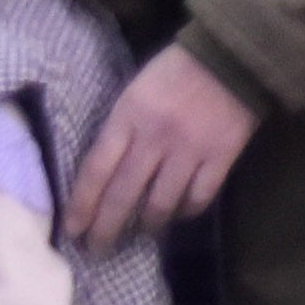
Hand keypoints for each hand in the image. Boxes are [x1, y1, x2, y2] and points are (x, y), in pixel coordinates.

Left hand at [64, 45, 259, 248]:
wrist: (231, 55)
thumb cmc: (175, 71)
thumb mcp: (135, 92)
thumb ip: (120, 128)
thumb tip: (104, 174)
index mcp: (128, 117)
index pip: (96, 170)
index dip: (81, 205)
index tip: (72, 230)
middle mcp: (155, 137)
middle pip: (123, 194)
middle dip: (106, 227)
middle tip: (97, 249)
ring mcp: (190, 149)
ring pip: (161, 202)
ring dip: (147, 224)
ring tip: (141, 233)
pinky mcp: (221, 155)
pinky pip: (200, 195)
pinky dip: (187, 210)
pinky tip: (180, 214)